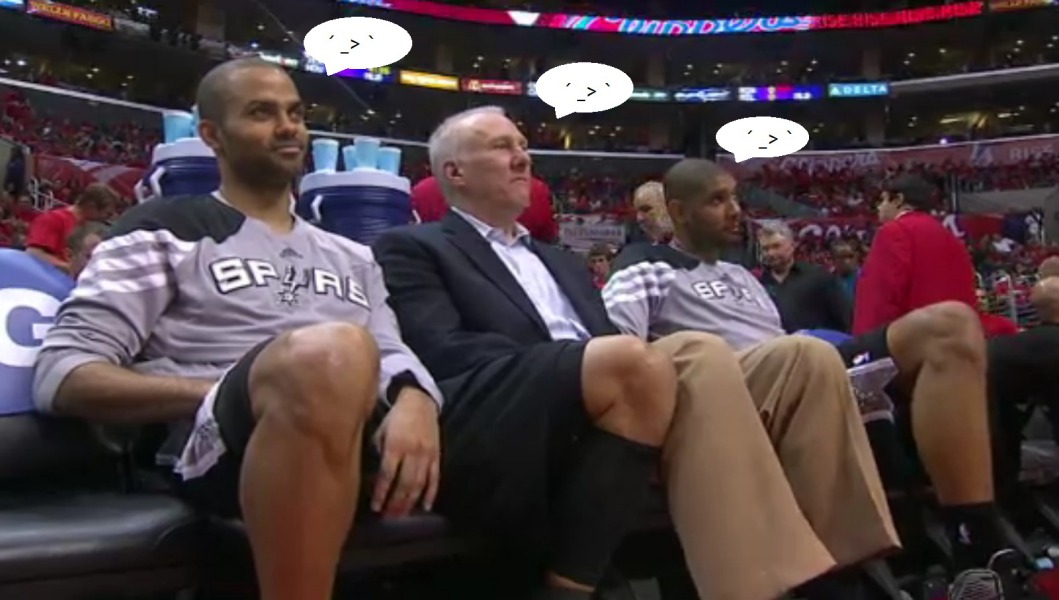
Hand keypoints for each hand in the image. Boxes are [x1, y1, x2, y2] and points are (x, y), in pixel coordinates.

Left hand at [371, 387, 440, 518]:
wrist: (419, 400)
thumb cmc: (395, 416)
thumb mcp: (380, 430)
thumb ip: (376, 451)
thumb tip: (371, 474)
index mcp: (395, 445)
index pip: (388, 475)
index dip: (382, 493)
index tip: (376, 507)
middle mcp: (412, 452)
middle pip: (404, 484)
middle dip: (396, 503)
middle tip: (388, 517)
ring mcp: (426, 455)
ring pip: (419, 484)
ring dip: (410, 502)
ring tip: (401, 516)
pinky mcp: (436, 455)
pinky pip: (434, 478)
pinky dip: (430, 494)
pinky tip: (425, 506)